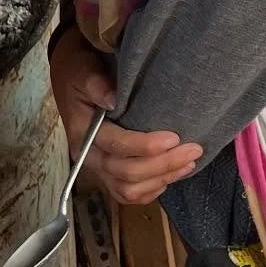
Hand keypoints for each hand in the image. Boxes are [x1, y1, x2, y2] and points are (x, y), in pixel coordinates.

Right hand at [49, 24, 201, 206]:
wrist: (71, 79)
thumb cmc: (80, 73)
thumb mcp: (84, 71)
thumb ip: (96, 84)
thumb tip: (112, 99)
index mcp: (82, 132)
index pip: (115, 146)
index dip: (145, 146)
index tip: (174, 138)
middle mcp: (89, 156)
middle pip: (126, 173)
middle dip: (163, 165)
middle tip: (193, 149)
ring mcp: (98, 169)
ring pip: (129, 189)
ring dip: (161, 179)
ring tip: (189, 163)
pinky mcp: (108, 174)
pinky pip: (127, 194)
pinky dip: (150, 190)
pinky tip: (171, 177)